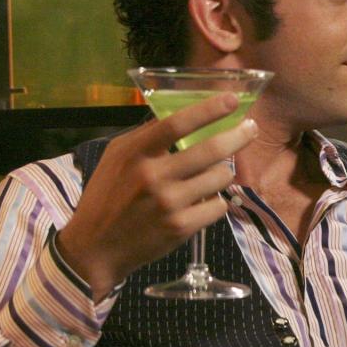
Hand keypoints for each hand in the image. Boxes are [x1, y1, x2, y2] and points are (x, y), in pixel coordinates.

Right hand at [55, 93, 258, 299]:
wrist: (96, 247)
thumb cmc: (107, 196)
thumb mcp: (116, 157)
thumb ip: (146, 136)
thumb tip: (183, 115)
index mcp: (135, 153)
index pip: (177, 123)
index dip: (208, 109)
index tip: (231, 100)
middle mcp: (153, 176)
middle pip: (210, 150)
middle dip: (238, 136)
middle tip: (251, 129)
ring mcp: (169, 203)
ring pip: (220, 178)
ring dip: (224, 173)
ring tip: (214, 174)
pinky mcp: (181, 227)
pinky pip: (217, 206)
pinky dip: (215, 202)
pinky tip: (202, 203)